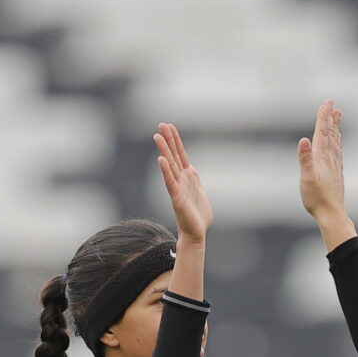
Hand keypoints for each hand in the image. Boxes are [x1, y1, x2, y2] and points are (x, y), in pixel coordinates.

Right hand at [156, 123, 209, 241]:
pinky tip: (160, 160)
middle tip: (161, 124)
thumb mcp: (200, 191)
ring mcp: (178, 188)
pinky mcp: (177, 198)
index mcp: (188, 176)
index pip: (180, 154)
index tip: (169, 126)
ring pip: (170, 165)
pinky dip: (165, 171)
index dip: (175, 140)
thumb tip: (191, 169)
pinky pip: (170, 182)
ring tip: (158, 136)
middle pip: (173, 155)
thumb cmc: (199, 215)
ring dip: (164, 150)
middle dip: (168, 139)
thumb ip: (194, 179)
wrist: (197, 232)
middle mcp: (181, 179)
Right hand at [298, 101, 351, 233]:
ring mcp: (335, 165)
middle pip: (330, 134)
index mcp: (321, 158)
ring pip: (335, 141)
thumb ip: (305, 159)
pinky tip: (337, 142)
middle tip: (331, 103)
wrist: (332, 214)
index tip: (324, 104)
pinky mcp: (336, 173)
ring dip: (335, 127)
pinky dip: (337, 142)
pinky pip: (337, 151)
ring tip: (337, 115)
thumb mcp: (306, 179)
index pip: (322, 133)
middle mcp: (330, 159)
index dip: (322, 118)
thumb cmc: (317, 199)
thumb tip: (303, 140)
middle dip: (329, 118)